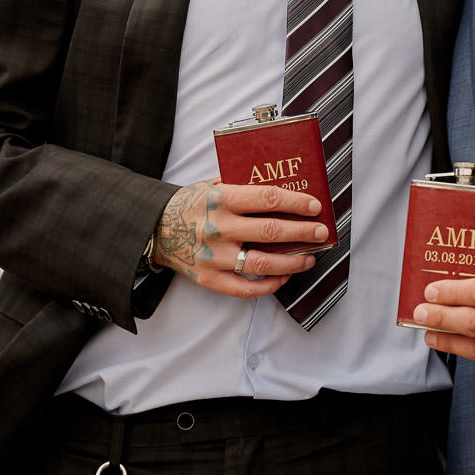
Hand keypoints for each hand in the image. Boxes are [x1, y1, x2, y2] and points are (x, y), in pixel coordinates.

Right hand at [152, 179, 327, 297]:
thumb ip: (242, 188)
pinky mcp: (208, 278)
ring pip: (262, 263)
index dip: (295, 202)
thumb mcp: (212, 186)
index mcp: (221, 199)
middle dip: (302, 232)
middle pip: (270, 231)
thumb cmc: (190, 204)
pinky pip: (245, 288)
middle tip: (321, 232)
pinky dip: (268, 285)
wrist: (153, 228)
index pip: (267, 198)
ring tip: (309, 258)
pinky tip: (282, 277)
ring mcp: (213, 256)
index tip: (315, 206)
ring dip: (291, 262)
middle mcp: (218, 228)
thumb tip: (283, 194)